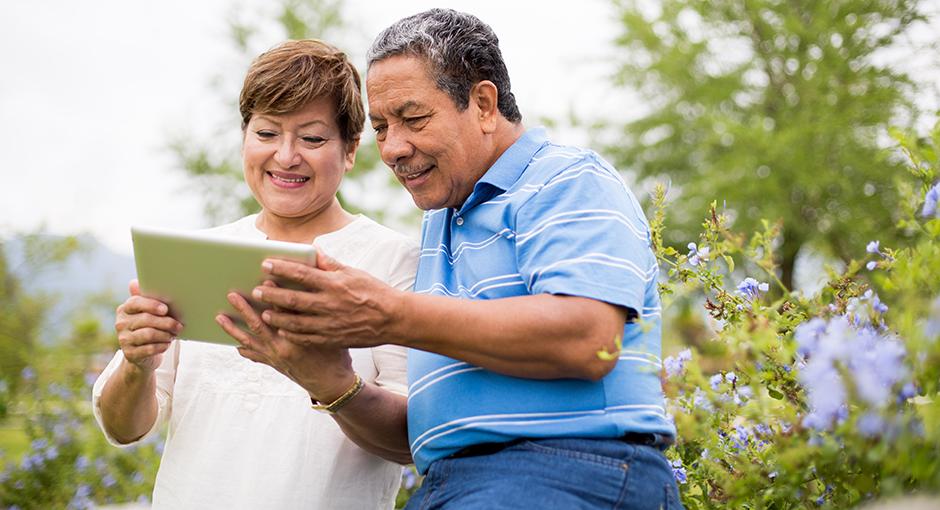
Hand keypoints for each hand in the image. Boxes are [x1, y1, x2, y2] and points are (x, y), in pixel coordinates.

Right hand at [114, 280, 181, 371]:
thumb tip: (134, 282)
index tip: (165, 309)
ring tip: (174, 334)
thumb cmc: (150, 327)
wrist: (143, 354)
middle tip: (179, 326)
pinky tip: (167, 344)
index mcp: (125, 309)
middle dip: (166, 322)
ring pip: (148, 334)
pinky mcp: (129, 353)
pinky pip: (149, 349)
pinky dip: (161, 346)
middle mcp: (121, 323)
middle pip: (146, 319)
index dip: (151, 305)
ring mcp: (123, 339)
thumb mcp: (150, 312)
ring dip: (165, 334)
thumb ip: (147, 298)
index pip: (135, 303)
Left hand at [216, 285, 356, 402]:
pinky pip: (254, 355)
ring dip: (233, 329)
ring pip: (249, 341)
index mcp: (296, 338)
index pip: (281, 311)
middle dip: (244, 309)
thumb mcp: (327, 334)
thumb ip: (314, 315)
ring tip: (220, 318)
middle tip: (232, 296)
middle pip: (257, 325)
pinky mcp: (273, 364)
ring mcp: (275, 357)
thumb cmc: (334, 357)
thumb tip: (304, 295)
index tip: (264, 282)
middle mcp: (281, 348)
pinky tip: (236, 344)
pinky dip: (244, 349)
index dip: (273, 295)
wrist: (331, 384)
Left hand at [251, 251, 401, 348]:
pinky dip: (292, 334)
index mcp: (334, 284)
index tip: (265, 264)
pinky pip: (307, 338)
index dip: (281, 269)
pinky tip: (281, 330)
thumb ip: (329, 264)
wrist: (393, 319)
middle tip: (256, 291)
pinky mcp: (333, 339)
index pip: (302, 274)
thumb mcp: (353, 273)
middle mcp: (330, 304)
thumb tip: (312, 250)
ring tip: (263, 313)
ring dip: (277, 317)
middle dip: (271, 295)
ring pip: (295, 322)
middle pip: (293, 300)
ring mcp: (330, 324)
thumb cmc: (373, 292)